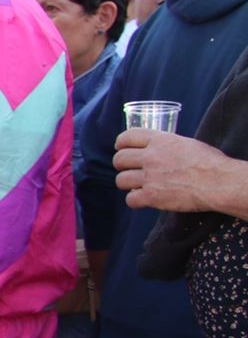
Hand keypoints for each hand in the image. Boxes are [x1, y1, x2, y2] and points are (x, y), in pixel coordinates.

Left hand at [114, 128, 237, 212]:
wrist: (218, 182)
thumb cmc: (210, 163)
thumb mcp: (187, 144)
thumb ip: (168, 146)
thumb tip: (160, 150)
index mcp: (160, 140)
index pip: (128, 136)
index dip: (121, 144)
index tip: (122, 148)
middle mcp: (151, 156)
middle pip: (119, 159)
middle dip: (122, 165)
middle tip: (130, 170)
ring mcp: (149, 177)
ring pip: (121, 180)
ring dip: (127, 184)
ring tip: (137, 186)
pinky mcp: (151, 196)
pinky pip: (130, 200)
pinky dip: (135, 201)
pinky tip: (145, 199)